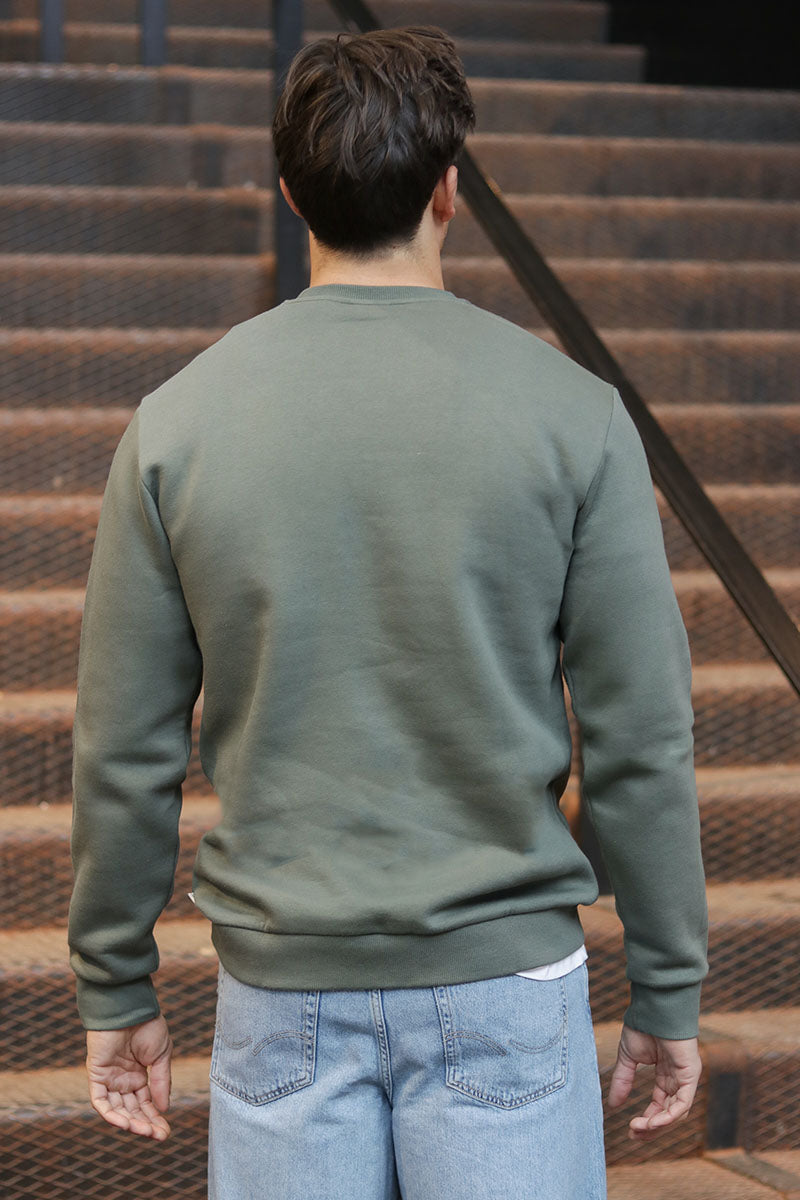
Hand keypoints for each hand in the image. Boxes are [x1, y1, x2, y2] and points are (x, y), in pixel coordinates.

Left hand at [85, 1014, 172, 1139]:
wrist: (130, 1007)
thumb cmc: (147, 1024)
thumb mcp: (161, 1055)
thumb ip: (161, 1082)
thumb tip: (164, 1109)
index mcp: (138, 1075)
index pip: (145, 1103)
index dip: (155, 1118)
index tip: (166, 1132)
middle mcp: (122, 1080)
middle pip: (132, 1110)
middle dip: (145, 1124)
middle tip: (158, 1136)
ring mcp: (109, 1079)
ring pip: (117, 1110)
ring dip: (130, 1123)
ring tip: (146, 1132)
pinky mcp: (97, 1075)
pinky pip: (100, 1102)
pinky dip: (111, 1115)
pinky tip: (125, 1123)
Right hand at [606, 1023, 701, 1140]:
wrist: (652, 1008)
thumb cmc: (642, 1026)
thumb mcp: (628, 1058)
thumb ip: (623, 1081)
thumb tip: (613, 1104)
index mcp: (665, 1076)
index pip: (660, 1106)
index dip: (647, 1120)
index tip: (631, 1130)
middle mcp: (677, 1079)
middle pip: (669, 1113)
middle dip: (652, 1127)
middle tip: (634, 1135)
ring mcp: (686, 1078)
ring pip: (677, 1112)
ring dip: (658, 1124)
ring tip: (639, 1128)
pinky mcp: (690, 1074)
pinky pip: (683, 1103)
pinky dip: (669, 1115)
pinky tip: (652, 1121)